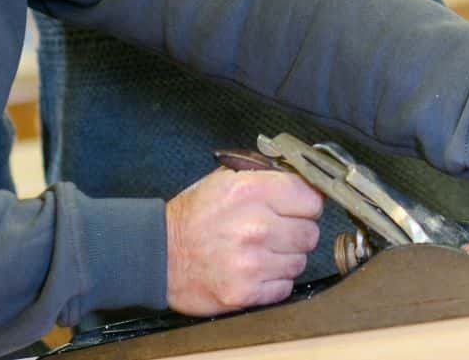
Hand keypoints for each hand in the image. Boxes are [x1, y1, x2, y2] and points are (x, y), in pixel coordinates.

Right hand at [164, 168, 321, 316]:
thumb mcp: (224, 180)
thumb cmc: (192, 217)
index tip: (299, 207)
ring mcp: (251, 263)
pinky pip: (285, 286)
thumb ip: (265, 176)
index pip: (310, 198)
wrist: (158, 255)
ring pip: (300, 261)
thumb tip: (303, 179)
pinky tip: (256, 270)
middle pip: (310, 232)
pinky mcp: (246, 293)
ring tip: (261, 251)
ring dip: (285, 257)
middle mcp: (254, 227)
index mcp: (250, 192)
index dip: (306, 203)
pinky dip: (274, 281)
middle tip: (277, 231)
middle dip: (297, 231)